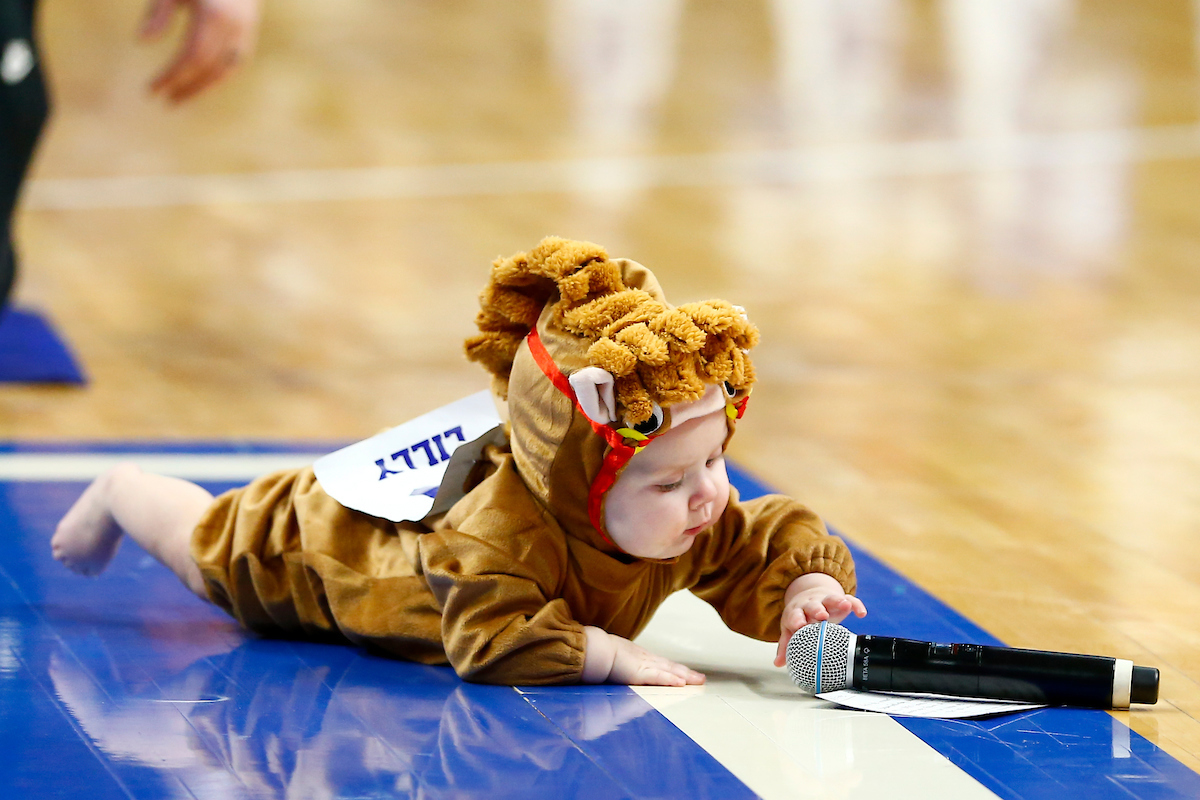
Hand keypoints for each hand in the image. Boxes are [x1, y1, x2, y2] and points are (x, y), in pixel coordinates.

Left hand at [140, 0, 260, 102]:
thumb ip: (159, 13)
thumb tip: (141, 42)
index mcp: (211, 15)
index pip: (190, 57)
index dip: (171, 76)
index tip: (152, 89)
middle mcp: (232, 27)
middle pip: (207, 68)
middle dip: (185, 87)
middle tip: (166, 101)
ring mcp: (244, 32)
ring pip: (224, 71)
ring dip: (202, 88)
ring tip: (181, 98)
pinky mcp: (249, 34)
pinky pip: (234, 64)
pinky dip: (217, 77)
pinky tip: (200, 83)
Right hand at [583, 627, 704, 686]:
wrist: (594, 649)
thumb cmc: (601, 655)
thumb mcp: (616, 661)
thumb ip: (622, 666)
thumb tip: (622, 670)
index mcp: (640, 657)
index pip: (662, 664)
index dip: (675, 669)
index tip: (687, 673)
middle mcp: (646, 660)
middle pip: (671, 667)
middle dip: (687, 673)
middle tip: (701, 679)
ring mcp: (644, 666)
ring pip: (669, 671)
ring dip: (685, 677)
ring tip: (699, 681)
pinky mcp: (639, 673)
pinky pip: (658, 677)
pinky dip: (670, 680)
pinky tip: (681, 683)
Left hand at [773, 575, 866, 667]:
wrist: (809, 595)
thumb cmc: (800, 616)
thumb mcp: (790, 628)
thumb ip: (786, 645)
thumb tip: (778, 663)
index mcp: (797, 612)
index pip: (795, 615)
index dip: (796, 619)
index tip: (798, 625)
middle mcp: (811, 605)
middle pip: (813, 606)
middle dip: (817, 610)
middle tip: (822, 615)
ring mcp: (826, 601)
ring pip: (831, 599)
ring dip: (837, 601)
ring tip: (844, 605)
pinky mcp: (840, 600)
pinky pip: (849, 600)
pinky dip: (856, 605)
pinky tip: (861, 613)